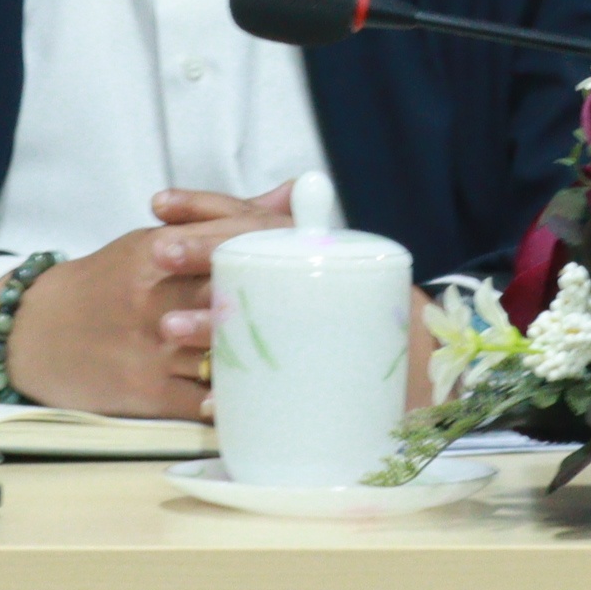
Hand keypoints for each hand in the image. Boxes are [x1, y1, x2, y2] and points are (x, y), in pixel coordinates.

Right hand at [0, 181, 296, 417]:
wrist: (36, 332)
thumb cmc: (105, 284)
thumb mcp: (153, 241)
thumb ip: (222, 220)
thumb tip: (296, 194)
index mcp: (157, 249)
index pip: (232, 238)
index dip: (277, 245)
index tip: (311, 256)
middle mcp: (154, 294)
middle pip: (235, 291)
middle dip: (282, 299)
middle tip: (323, 308)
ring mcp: (150, 344)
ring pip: (223, 348)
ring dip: (264, 353)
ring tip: (302, 354)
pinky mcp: (145, 390)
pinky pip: (203, 399)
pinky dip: (234, 399)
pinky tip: (261, 397)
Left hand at [175, 192, 445, 407]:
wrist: (435, 376)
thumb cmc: (367, 317)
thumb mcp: (333, 270)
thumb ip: (301, 236)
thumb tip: (295, 185)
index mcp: (321, 252)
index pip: (260, 219)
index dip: (210, 208)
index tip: (159, 204)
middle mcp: (330, 280)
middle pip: (264, 257)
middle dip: (207, 253)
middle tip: (156, 253)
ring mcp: (334, 333)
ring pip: (266, 321)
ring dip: (215, 326)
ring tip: (169, 331)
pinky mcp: (336, 385)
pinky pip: (283, 391)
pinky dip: (245, 397)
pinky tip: (211, 404)